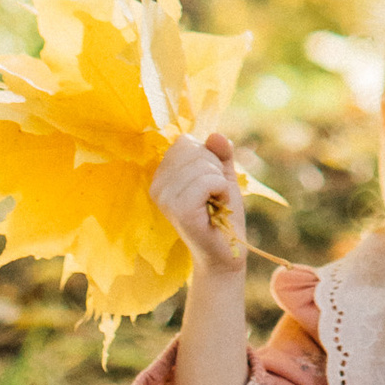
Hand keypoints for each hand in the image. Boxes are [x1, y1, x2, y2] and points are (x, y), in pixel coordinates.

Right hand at [151, 130, 247, 278]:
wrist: (226, 249)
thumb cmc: (222, 213)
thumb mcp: (222, 174)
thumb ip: (220, 152)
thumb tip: (215, 135)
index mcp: (162, 175)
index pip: (185, 142)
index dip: (207, 157)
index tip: (208, 183)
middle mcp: (157, 185)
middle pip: (195, 150)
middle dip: (215, 169)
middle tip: (213, 195)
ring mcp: (165, 198)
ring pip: (203, 165)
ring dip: (219, 182)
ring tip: (215, 203)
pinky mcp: (179, 210)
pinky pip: (208, 181)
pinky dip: (221, 190)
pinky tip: (218, 207)